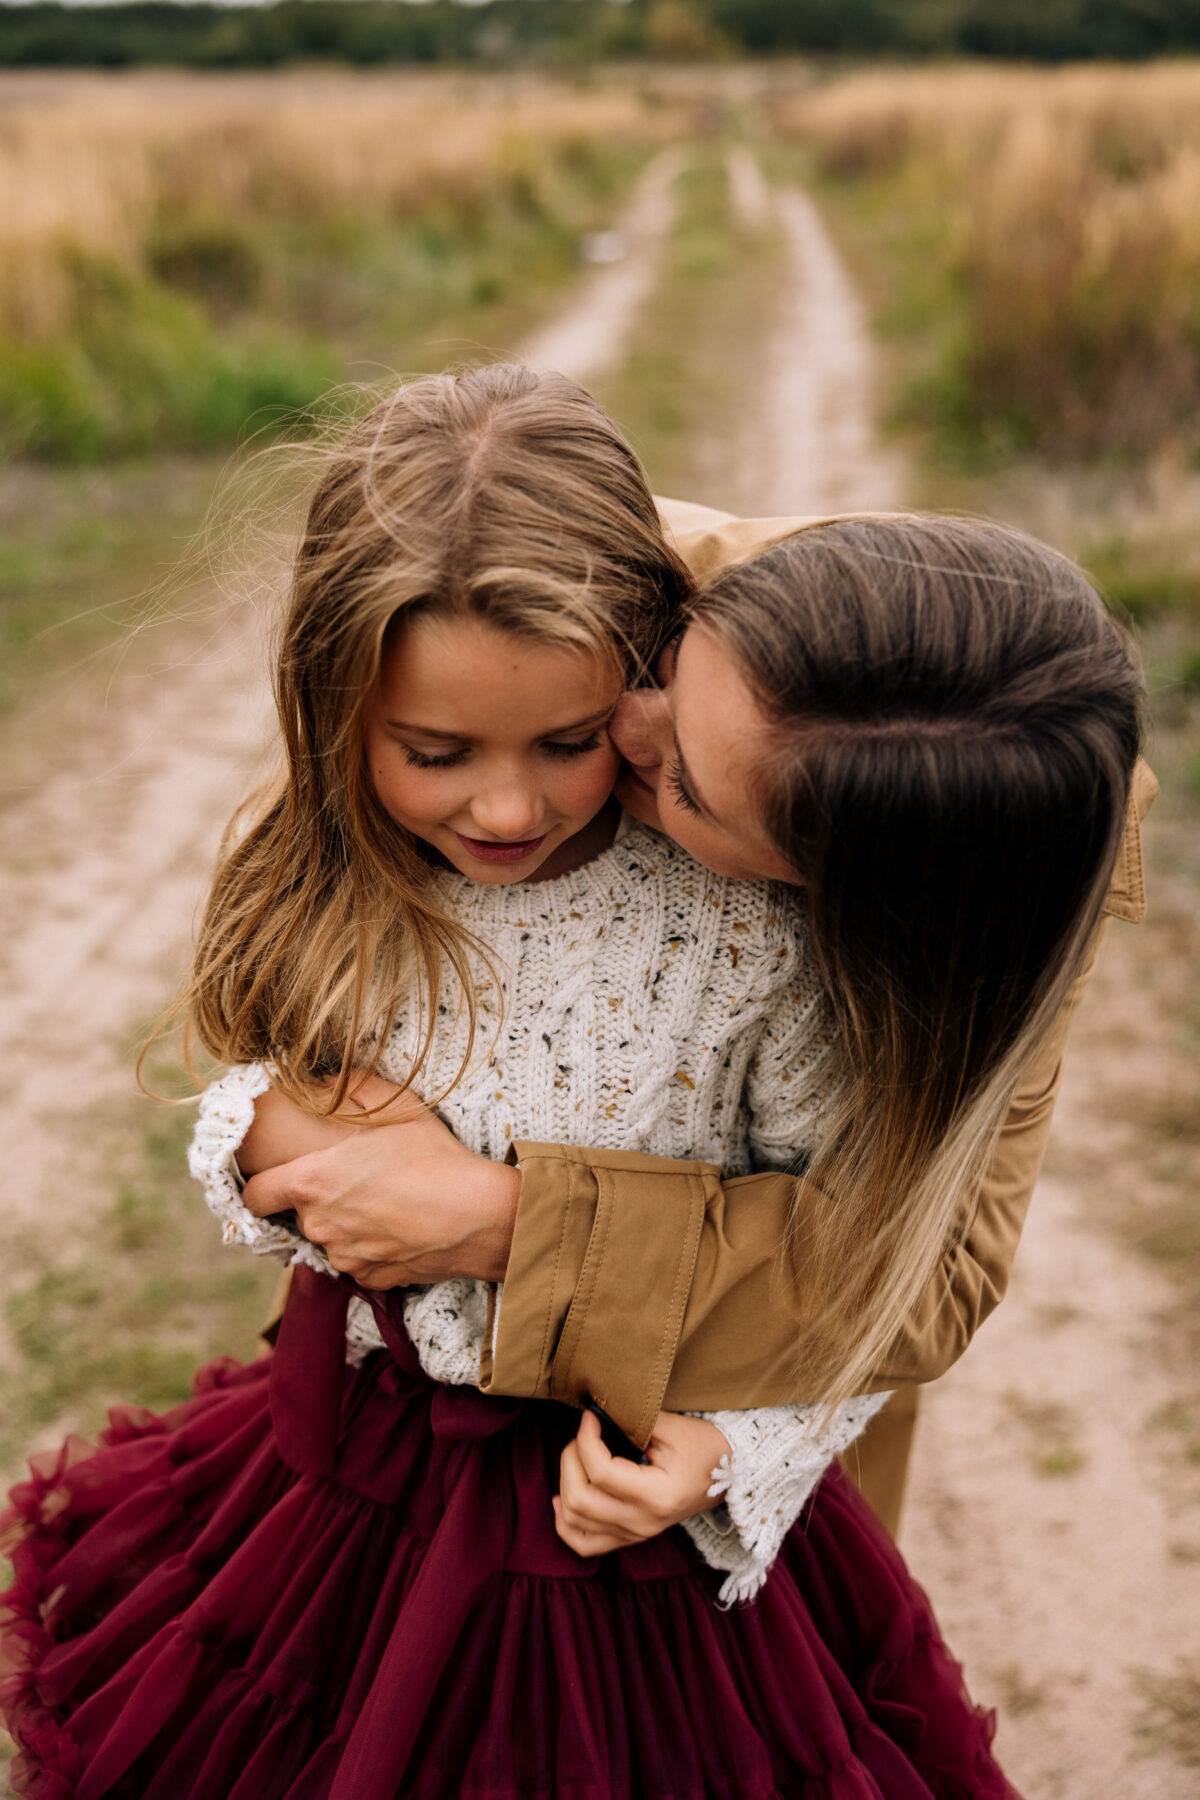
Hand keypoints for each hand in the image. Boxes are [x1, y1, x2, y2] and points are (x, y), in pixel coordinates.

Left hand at [241, 1094, 518, 1287]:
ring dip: (347, 1226)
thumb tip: (333, 1078)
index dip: (259, 1189)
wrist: (478, 1216)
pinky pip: (359, 1263)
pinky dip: (372, 1250)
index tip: (272, 1183)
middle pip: (301, 1214)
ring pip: (332, 1239)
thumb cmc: (436, 1158)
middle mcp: (320, 1223)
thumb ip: (359, 1089)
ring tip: (386, 1205)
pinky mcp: (370, 1278)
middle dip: (321, 1200)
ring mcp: (345, 1255)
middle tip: (357, 1182)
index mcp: (314, 1181)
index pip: (255, 1196)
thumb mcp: (401, 1109)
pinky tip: (401, 1229)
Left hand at [553, 1410, 729, 1556]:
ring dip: (564, 1483)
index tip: (590, 1415)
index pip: (601, 1472)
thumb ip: (636, 1419)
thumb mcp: (676, 1427)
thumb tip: (599, 1409)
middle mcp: (642, 1522)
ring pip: (574, 1521)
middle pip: (580, 1499)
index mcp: (656, 1496)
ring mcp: (634, 1534)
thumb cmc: (706, 1449)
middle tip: (583, 1434)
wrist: (730, 1478)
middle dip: (570, 1459)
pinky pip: (584, 1544)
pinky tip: (562, 1498)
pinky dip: (565, 1523)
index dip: (586, 1439)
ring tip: (576, 1457)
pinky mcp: (630, 1537)